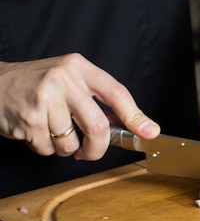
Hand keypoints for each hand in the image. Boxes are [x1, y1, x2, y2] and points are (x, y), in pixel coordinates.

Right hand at [0, 53, 159, 158]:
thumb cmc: (37, 84)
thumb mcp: (69, 80)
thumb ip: (96, 99)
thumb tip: (131, 124)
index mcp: (79, 67)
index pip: (117, 93)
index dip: (136, 116)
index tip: (150, 132)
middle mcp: (63, 79)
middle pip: (97, 126)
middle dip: (97, 148)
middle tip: (90, 153)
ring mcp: (44, 98)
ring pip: (71, 143)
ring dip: (66, 148)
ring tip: (52, 131)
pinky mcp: (28, 118)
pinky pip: (48, 149)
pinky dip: (45, 148)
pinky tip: (36, 131)